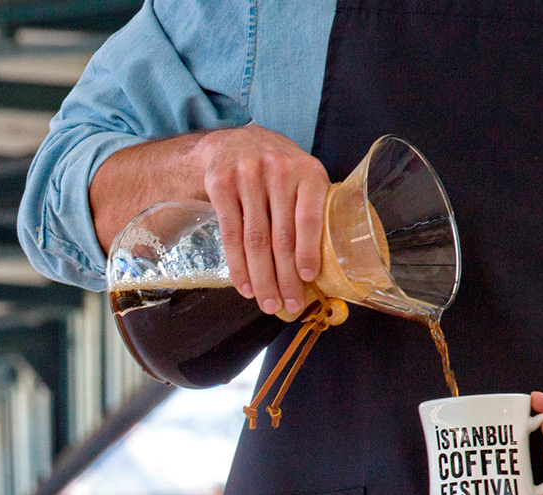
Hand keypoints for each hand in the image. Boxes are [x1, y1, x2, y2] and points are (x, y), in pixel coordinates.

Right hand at [198, 125, 330, 315]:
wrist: (234, 142)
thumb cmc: (276, 169)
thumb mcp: (301, 177)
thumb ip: (311, 209)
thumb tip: (320, 266)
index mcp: (308, 171)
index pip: (310, 217)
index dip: (308, 251)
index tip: (308, 279)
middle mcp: (279, 171)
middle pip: (281, 236)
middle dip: (284, 277)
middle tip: (289, 305)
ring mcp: (247, 177)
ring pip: (255, 240)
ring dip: (261, 278)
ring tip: (267, 303)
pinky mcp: (221, 186)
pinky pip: (230, 235)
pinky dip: (238, 266)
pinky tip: (245, 286)